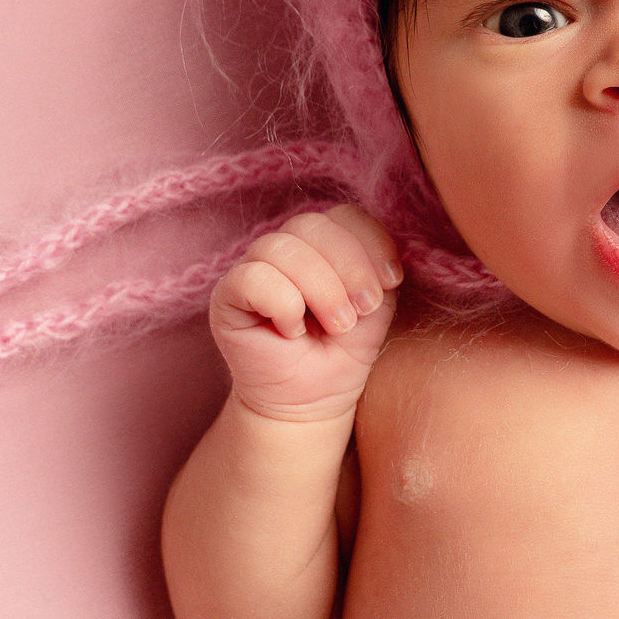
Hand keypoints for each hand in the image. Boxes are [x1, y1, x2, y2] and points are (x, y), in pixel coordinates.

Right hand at [209, 203, 403, 422]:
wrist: (310, 403)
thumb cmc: (341, 354)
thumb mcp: (374, 308)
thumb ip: (377, 270)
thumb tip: (384, 247)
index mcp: (322, 243)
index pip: (345, 214)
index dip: (372, 243)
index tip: (391, 282)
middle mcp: (285, 247)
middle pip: (313, 225)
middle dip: (348, 268)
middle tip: (360, 312)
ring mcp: (252, 267)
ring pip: (283, 248)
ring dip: (321, 290)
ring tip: (336, 326)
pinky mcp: (227, 295)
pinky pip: (253, 277)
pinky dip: (283, 304)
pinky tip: (291, 331)